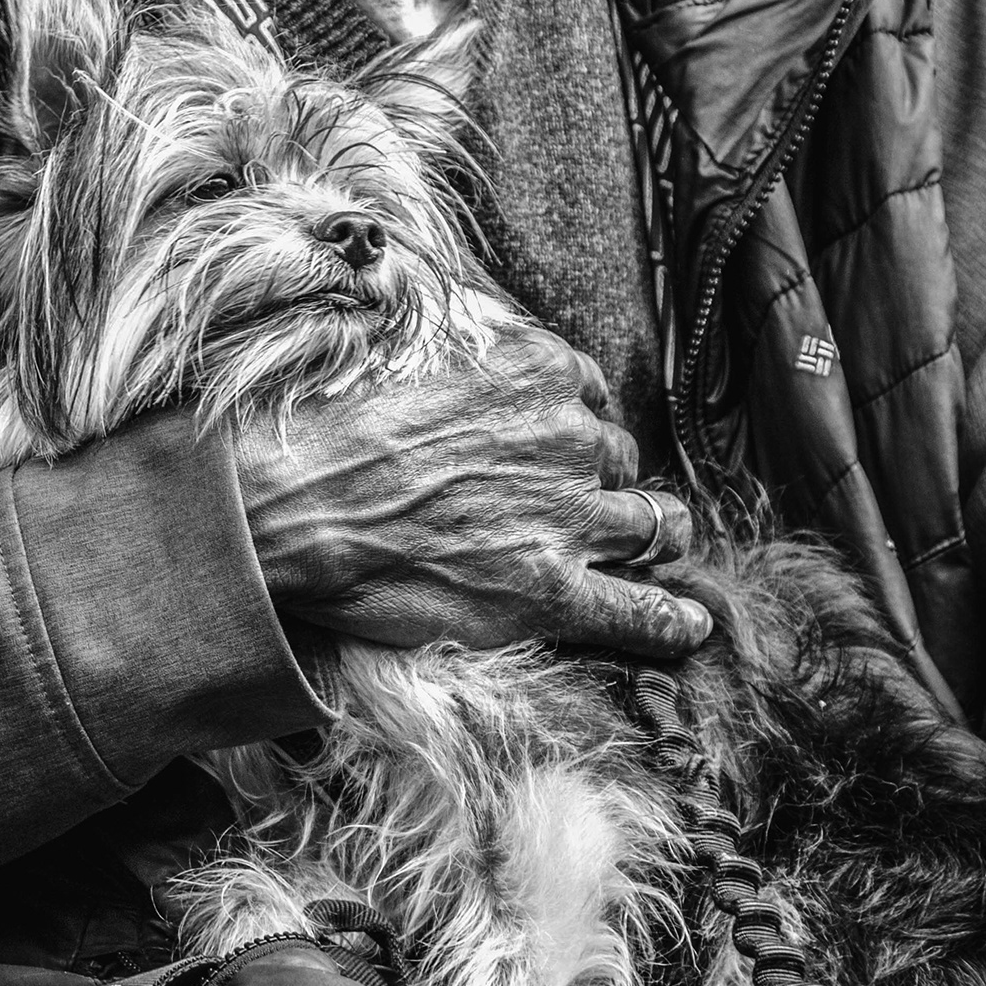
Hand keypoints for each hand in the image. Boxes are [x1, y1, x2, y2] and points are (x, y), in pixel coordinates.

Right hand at [233, 321, 708, 663]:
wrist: (297, 505)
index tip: (558, 441)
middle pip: (619, 458)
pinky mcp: (552, 590)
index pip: (588, 392)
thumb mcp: (410, 358)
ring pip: (653, 523)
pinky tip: (689, 627)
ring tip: (659, 548)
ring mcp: (568, 517)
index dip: (575, 422)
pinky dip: (670, 621)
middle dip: (604, 480)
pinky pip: (638, 609)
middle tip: (573, 502)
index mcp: (535, 371)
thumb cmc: (333, 432)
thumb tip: (475, 377)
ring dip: (655, 536)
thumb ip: (466, 366)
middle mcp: (567, 436)